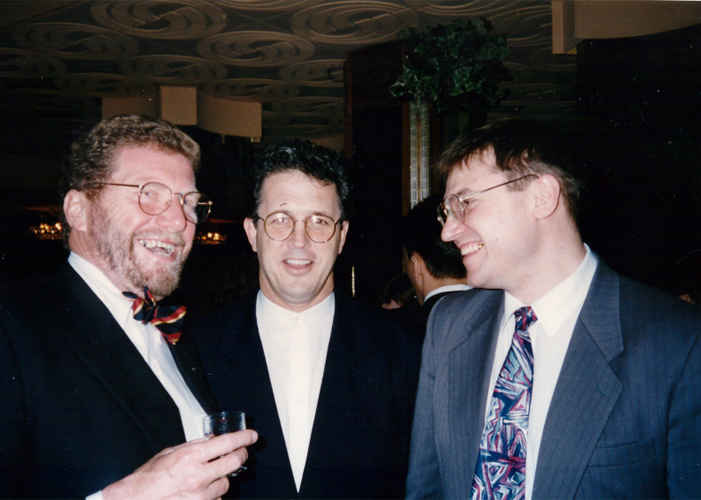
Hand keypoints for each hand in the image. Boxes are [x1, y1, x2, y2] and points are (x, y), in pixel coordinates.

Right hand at [101, 429, 257, 499]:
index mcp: (190, 457)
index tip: (251, 435)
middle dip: (241, 455)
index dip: (243, 437)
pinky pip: (216, 499)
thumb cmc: (146, 480)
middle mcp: (198, 477)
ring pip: (226, 483)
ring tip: (208, 476)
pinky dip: (213, 494)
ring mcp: (200, 496)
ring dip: (222, 477)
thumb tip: (212, 439)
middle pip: (234, 462)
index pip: (227, 443)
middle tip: (241, 452)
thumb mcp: (168, 453)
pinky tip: (200, 492)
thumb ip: (193, 445)